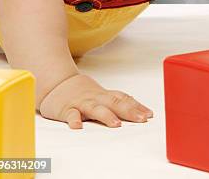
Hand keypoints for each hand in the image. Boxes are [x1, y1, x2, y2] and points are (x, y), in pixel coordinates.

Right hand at [39, 74, 153, 128]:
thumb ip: (119, 102)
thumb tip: (141, 109)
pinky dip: (74, 120)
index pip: (124, 99)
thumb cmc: (84, 92)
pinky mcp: (66, 109)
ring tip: (116, 124)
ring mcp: (82, 103)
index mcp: (105, 96)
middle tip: (142, 119)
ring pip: (95, 109)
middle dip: (129, 111)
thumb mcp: (102, 95)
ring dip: (106, 116)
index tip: (150, 115)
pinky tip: (77, 127)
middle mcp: (96, 98)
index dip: (137, 106)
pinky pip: (70, 114)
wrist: (58, 82)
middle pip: (114, 103)